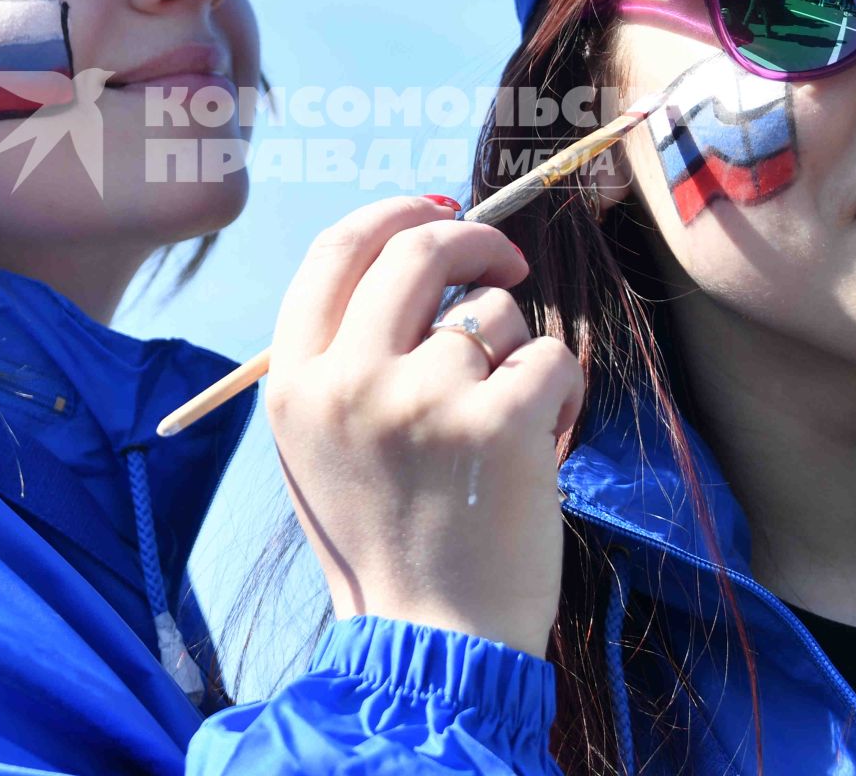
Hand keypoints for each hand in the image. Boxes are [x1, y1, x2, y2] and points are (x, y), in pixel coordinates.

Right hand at [264, 195, 583, 656]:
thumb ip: (339, 358)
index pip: (335, 250)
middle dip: (473, 239)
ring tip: (502, 422)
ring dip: (514, 351)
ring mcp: (423, 398)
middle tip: (505, 262)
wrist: (427, 644)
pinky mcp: (499, 423)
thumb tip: (403, 261)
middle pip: (416, 248)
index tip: (435, 212)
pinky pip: (550, 358)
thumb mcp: (317, 446)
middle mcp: (350, 379)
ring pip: (492, 312)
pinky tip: (540, 445)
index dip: (392, 213)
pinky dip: (560, 394)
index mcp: (295, 383)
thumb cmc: (381, 542)